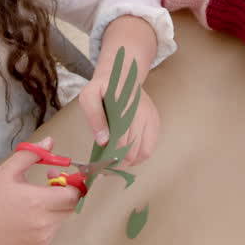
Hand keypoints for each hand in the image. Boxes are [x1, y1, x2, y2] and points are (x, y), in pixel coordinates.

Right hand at [0, 137, 80, 244]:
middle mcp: (44, 222)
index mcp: (38, 201)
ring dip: (56, 207)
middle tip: (47, 184)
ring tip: (35, 200)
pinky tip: (29, 216)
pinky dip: (48, 221)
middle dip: (64, 193)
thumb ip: (31, 154)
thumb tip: (50, 141)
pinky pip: (53, 230)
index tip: (57, 176)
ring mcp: (43, 237)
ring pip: (62, 218)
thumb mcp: (7, 171)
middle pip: (71, 206)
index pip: (73, 194)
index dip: (70, 183)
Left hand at [80, 16, 159, 164]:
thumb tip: (103, 141)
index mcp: (126, 107)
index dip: (109, 158)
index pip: (120, 142)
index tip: (99, 167)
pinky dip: (138, 157)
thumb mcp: (89, 96)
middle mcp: (143, 114)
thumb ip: (94, 117)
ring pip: (143, 153)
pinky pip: (150, 148)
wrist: (122, 74)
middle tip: (104, 169)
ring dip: (129, 163)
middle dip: (117, 163)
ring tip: (115, 164)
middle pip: (132, 151)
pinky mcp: (155, 122)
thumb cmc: (102, 87)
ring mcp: (151, 119)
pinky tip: (126, 157)